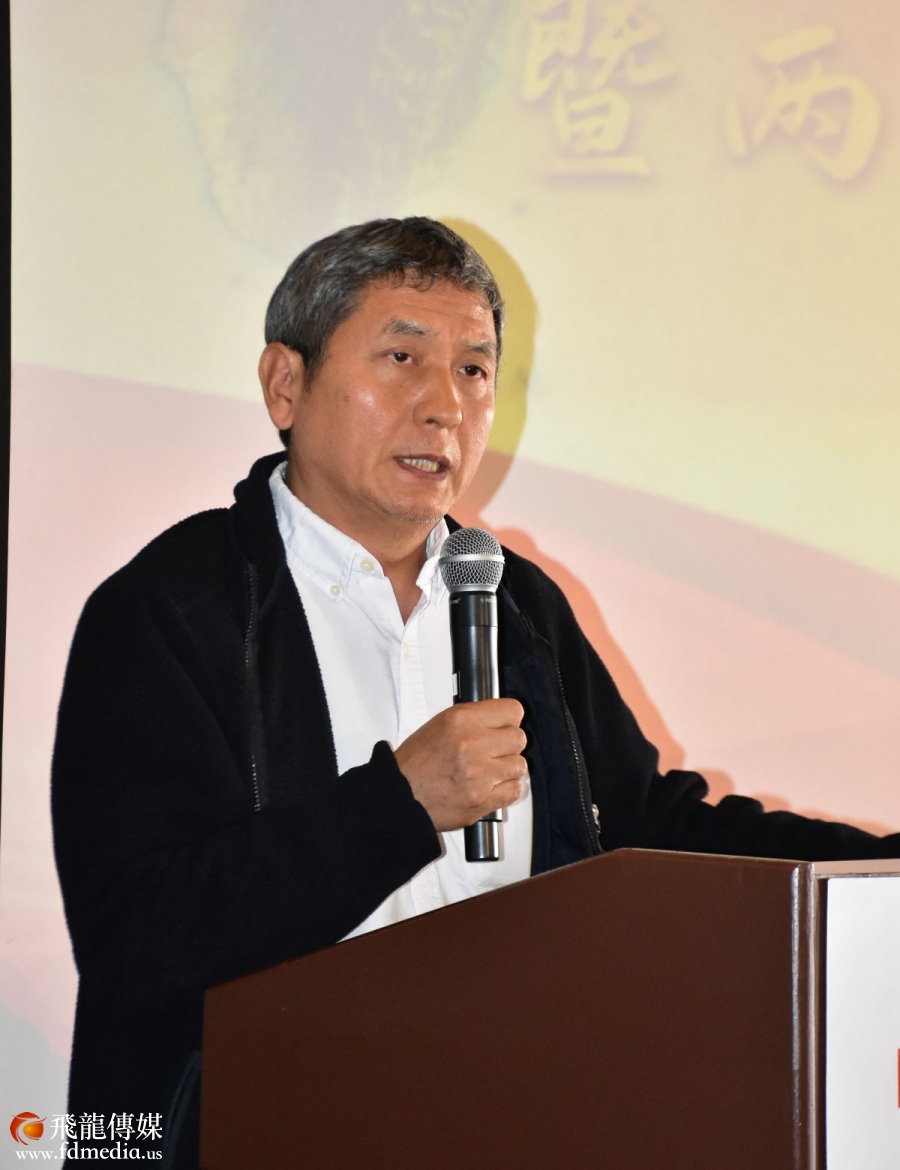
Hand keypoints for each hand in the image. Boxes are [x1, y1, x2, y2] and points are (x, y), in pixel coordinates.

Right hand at [394, 699, 526, 832]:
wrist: (399, 794)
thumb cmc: (416, 761)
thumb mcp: (440, 724)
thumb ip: (474, 718)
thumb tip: (502, 719)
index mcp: (461, 720)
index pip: (513, 711)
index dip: (510, 720)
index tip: (505, 727)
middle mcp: (472, 744)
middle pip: (519, 739)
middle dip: (509, 745)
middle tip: (495, 752)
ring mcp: (480, 774)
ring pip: (520, 766)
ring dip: (508, 769)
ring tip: (490, 771)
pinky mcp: (482, 799)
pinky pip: (515, 791)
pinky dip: (507, 789)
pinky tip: (491, 786)